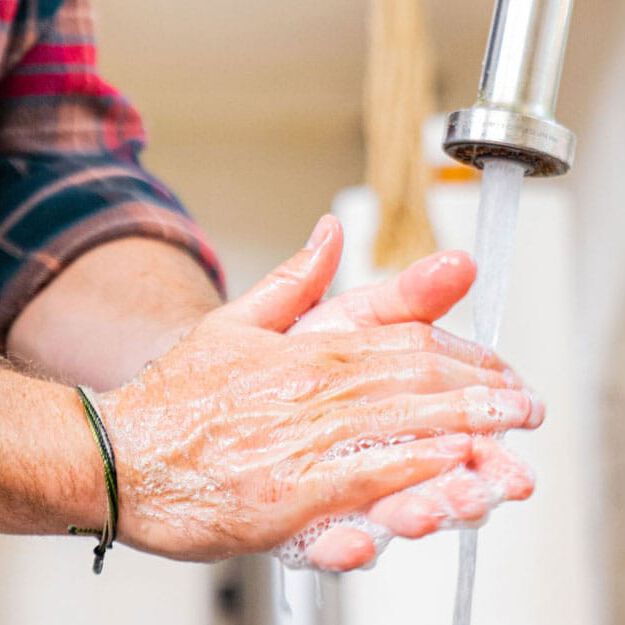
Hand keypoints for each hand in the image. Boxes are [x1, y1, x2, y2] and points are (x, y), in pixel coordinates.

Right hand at [101, 216, 539, 561]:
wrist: (121, 454)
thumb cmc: (180, 395)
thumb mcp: (237, 323)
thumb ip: (294, 280)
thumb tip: (331, 231)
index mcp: (308, 351)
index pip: (403, 344)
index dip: (459, 359)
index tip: (496, 371)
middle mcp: (313, 395)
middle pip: (414, 389)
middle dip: (479, 399)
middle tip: (525, 408)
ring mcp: (302, 449)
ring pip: (399, 436)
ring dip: (461, 440)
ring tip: (507, 448)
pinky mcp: (287, 503)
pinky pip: (361, 489)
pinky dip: (409, 483)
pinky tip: (444, 485)